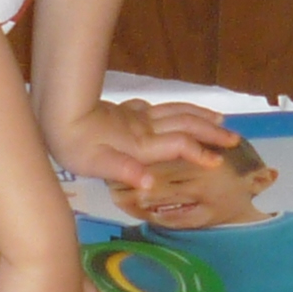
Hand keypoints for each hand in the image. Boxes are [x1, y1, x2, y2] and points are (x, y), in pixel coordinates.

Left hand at [49, 95, 242, 195]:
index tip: (219, 161)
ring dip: (201, 115)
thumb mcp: (95, 163)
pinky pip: (162, 108)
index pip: (179, 146)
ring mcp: (137, 117)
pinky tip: (178, 110)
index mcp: (141, 144)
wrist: (57, 112)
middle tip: (235, 138)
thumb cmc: (74, 143)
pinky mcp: (127, 111)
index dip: (200, 152)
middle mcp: (145, 128)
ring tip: (220, 119)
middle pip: (186, 125)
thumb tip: (150, 183)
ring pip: (177, 112)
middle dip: (212, 132)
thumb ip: (124, 170)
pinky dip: (178, 109)